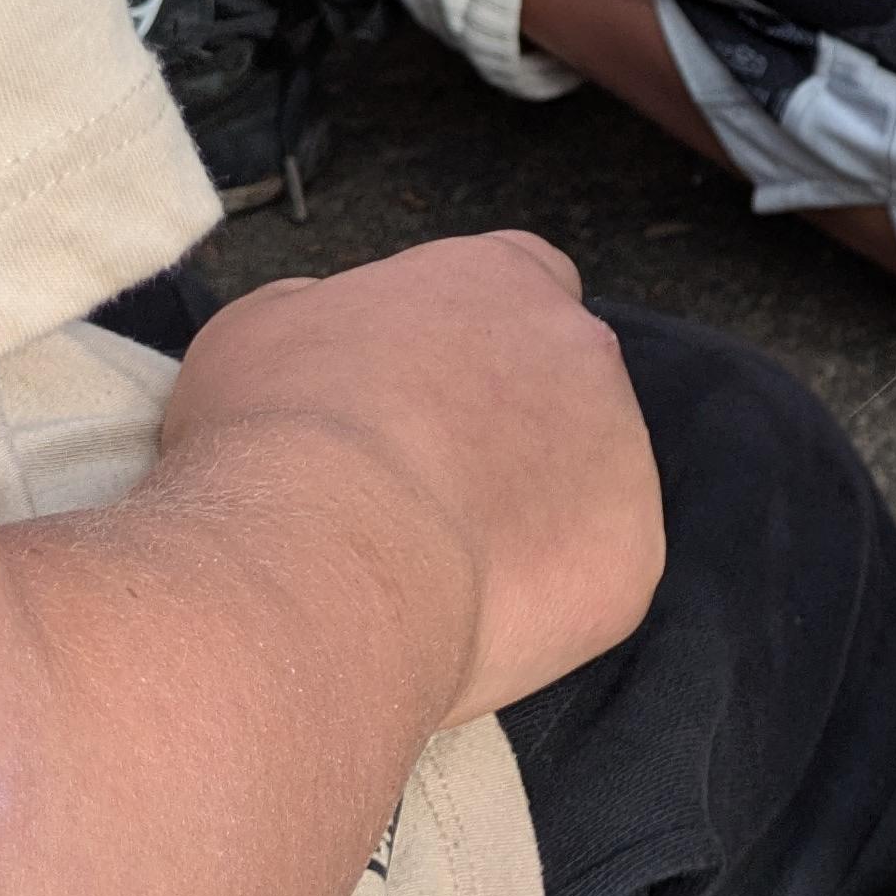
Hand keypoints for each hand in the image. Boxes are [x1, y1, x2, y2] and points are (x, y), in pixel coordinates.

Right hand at [163, 235, 663, 720]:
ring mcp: (621, 451)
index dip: (475, 340)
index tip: (426, 394)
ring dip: (527, 517)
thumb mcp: (262, 329)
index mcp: (499, 277)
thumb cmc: (277, 430)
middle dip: (506, 432)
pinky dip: (538, 601)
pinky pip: (588, 579)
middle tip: (422, 492)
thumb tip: (343, 345)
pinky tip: (464, 618)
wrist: (323, 557)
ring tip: (431, 567)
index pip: (522, 281)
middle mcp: (580, 347)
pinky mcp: (632, 556)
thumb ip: (329, 318)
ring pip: (582, 486)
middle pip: (559, 386)